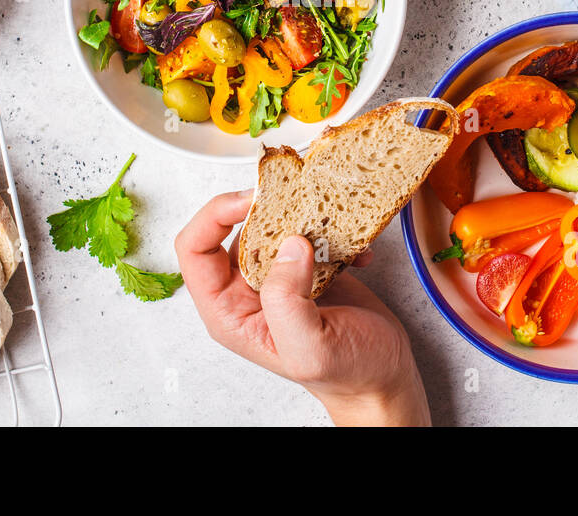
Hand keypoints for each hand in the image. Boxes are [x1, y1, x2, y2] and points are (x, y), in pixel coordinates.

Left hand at [175, 190, 430, 425]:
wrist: (382, 378)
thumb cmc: (345, 375)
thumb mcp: (309, 349)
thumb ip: (287, 301)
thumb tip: (288, 245)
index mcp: (230, 311)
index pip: (195, 249)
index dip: (215, 216)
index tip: (252, 200)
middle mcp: (247, 290)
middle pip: (235, 228)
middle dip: (268, 208)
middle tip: (299, 198)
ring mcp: (278, 275)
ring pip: (274, 224)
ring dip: (304, 216)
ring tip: (332, 223)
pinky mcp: (308, 266)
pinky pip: (309, 232)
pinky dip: (335, 232)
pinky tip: (356, 252)